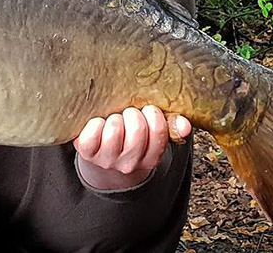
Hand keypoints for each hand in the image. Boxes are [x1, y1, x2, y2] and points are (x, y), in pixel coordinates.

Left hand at [73, 105, 191, 189]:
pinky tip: (98, 122)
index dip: (153, 114)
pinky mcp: (87, 153)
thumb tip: (185, 124)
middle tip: (129, 112)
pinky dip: (94, 124)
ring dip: (114, 118)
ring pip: (114, 131)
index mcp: (150, 158)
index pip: (159, 133)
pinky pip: (91, 136)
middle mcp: (129, 163)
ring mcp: (107, 160)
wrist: (100, 155)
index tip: (147, 108)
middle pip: (137, 130)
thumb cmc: (129, 134)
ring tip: (114, 117)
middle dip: (133, 114)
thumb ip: (170, 125)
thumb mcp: (151, 132)